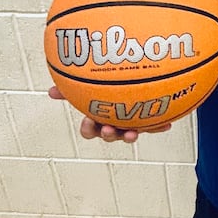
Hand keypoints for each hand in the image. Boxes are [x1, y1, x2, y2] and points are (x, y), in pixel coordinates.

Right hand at [47, 86, 170, 141]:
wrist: (133, 83)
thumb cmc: (105, 88)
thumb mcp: (87, 87)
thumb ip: (70, 89)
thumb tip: (50, 91)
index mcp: (97, 118)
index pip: (89, 130)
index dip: (88, 129)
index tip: (87, 122)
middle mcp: (113, 123)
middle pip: (109, 135)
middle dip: (108, 134)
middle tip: (108, 128)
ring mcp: (130, 123)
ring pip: (129, 133)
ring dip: (130, 134)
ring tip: (132, 132)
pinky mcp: (147, 121)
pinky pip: (153, 125)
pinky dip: (159, 126)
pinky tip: (166, 123)